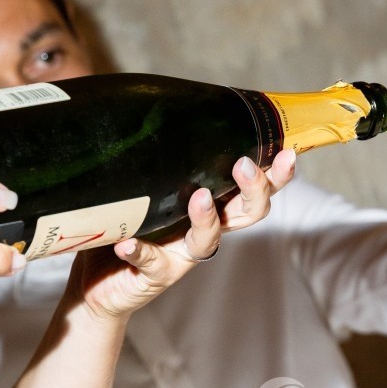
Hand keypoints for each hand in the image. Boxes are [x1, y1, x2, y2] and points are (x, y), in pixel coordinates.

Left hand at [68, 149, 294, 321]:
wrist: (100, 285)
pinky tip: (128, 244)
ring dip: (206, 218)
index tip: (286, 152)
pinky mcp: (155, 275)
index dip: (275, 174)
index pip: (252, 188)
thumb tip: (150, 102)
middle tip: (245, 166)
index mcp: (210, 206)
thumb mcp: (146, 187)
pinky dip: (140, 251)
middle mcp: (203, 229)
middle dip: (254, 190)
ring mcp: (181, 254)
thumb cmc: (128, 228)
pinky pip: (150, 261)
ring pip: (208, 240)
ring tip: (199, 198)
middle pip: (247, 213)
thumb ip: (157, 158)